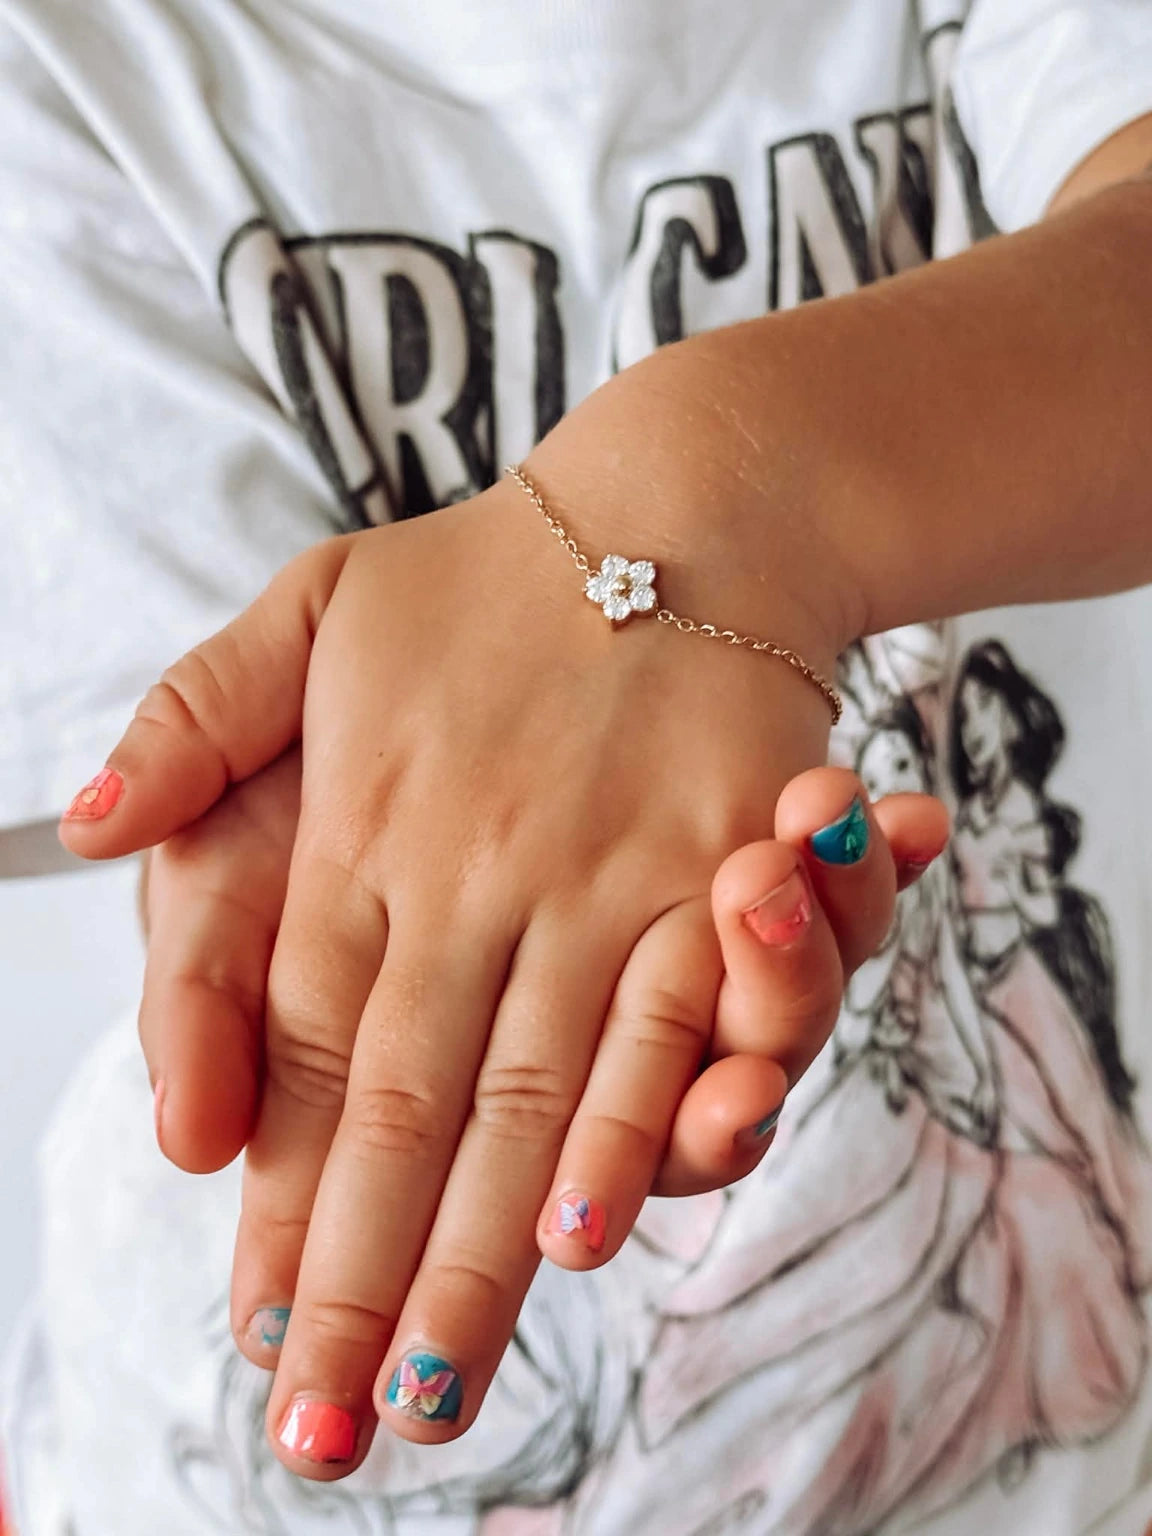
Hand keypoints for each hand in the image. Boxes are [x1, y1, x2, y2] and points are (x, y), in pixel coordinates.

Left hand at [59, 357, 917, 1473]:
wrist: (676, 517)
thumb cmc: (483, 582)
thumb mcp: (309, 611)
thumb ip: (195, 718)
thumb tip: (80, 823)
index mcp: (361, 833)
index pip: (295, 1050)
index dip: (274, 1198)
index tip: (255, 1327)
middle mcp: (466, 878)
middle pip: (397, 1110)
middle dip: (358, 1281)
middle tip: (323, 1433)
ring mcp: (591, 881)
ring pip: (521, 1098)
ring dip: (476, 1249)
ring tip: (427, 1388)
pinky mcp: (704, 878)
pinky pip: (661, 1026)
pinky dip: (622, 1134)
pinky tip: (587, 1234)